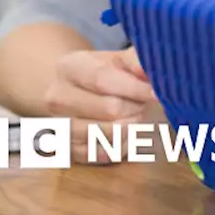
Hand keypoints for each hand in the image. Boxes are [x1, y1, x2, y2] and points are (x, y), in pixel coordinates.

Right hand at [42, 46, 154, 163]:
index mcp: (69, 67)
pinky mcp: (69, 152)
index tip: (157, 93)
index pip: (103, 80)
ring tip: (133, 114)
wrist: (80, 94)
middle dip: (136, 107)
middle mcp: (56, 98)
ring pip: (109, 135)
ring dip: (131, 126)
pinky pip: (106, 154)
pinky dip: (122, 145)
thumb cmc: (106, 75)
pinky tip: (125, 133)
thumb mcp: (121, 60)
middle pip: (110, 109)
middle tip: (142, 102)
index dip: (135, 88)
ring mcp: (59, 127)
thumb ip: (137, 62)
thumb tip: (152, 70)